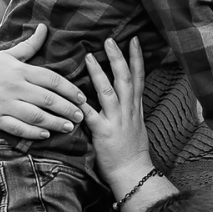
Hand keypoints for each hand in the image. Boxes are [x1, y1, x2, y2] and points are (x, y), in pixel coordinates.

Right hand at [0, 23, 88, 138]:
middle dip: (67, 108)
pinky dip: (32, 132)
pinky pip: (17, 127)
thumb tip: (44, 27)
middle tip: (82, 116)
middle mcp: (13, 86)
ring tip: (70, 127)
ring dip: (55, 122)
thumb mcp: (6, 55)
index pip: (51, 78)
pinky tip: (46, 135)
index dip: (69, 89)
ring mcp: (4, 104)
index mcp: (19, 70)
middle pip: (47, 98)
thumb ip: (28, 45)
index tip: (82, 97)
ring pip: (35, 115)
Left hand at [82, 37, 153, 188]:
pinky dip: (82, 106)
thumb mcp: (136, 124)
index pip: (138, 77)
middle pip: (125, 78)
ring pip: (109, 92)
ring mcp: (117, 121)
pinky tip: (74, 95)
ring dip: (99, 73)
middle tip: (109, 39)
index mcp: (135, 107)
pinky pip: (92, 116)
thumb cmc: (133, 150)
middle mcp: (128, 110)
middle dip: (118, 58)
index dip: (136, 57)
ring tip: (88, 57)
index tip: (133, 40)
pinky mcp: (104, 133)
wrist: (134, 172)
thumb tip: (122, 92)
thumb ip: (128, 106)